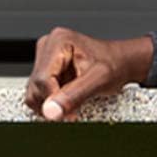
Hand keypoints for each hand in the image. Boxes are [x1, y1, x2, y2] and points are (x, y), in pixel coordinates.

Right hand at [24, 29, 152, 121]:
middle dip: (53, 103)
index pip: (42, 79)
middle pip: (36, 86)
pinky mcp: (46, 69)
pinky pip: (40, 92)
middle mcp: (48, 46)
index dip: (53, 101)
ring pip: (34, 91)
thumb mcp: (99, 81)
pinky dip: (53, 101)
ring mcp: (45, 57)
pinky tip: (69, 97)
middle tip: (74, 110)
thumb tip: (51, 111)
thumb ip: (74, 95)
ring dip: (51, 103)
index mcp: (58, 41)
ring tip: (74, 100)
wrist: (122, 63)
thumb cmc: (115, 65)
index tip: (68, 115)